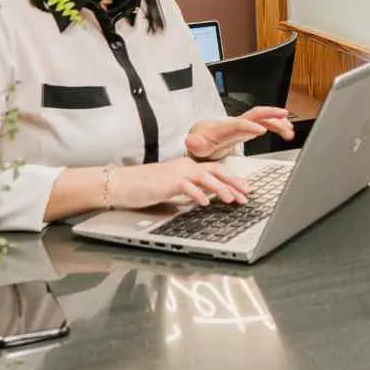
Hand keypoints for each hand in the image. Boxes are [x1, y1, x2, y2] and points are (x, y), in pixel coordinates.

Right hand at [108, 158, 248, 208]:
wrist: (122, 183)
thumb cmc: (145, 186)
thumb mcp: (173, 187)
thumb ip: (190, 190)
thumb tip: (205, 197)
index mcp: (187, 167)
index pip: (216, 170)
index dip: (232, 179)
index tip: (245, 190)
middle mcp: (185, 167)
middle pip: (216, 170)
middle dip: (233, 182)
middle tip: (246, 194)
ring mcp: (177, 173)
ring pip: (205, 177)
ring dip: (220, 188)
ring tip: (231, 199)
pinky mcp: (167, 182)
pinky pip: (186, 187)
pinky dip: (197, 194)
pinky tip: (204, 203)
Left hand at [184, 107, 293, 160]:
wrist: (201, 139)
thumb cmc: (201, 142)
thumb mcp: (195, 146)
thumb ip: (195, 144)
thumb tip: (191, 141)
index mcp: (224, 128)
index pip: (238, 124)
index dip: (249, 126)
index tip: (261, 130)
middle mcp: (236, 123)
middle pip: (254, 114)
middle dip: (269, 113)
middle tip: (283, 115)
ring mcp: (244, 125)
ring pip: (263, 118)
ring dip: (277, 122)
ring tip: (290, 131)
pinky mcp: (249, 129)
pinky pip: (266, 124)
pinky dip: (278, 127)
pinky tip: (287, 132)